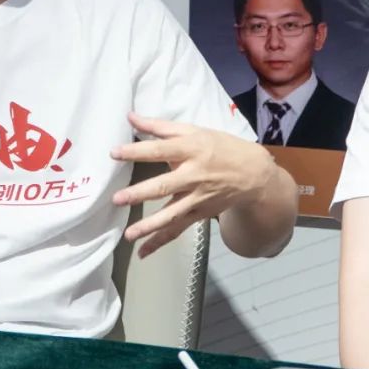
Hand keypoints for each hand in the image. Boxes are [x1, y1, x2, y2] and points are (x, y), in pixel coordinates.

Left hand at [111, 114, 273, 257]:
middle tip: (118, 199)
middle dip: (141, 193)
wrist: (255, 174)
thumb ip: (159, 126)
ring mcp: (197, 198)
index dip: (137, 151)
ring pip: (172, 214)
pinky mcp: (199, 214)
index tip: (114, 153)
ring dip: (150, 226)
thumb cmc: (220, 147)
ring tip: (129, 235)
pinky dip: (160, 242)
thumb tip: (130, 116)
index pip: (160, 150)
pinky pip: (178, 229)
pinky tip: (142, 252)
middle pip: (165, 185)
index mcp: (191, 150)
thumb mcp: (194, 131)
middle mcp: (194, 175)